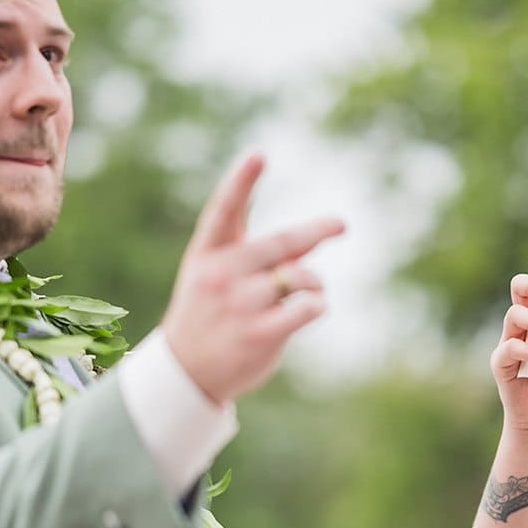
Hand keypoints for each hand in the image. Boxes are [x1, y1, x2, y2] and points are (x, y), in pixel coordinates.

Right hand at [162, 154, 343, 402]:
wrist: (186, 372)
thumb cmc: (210, 314)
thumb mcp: (220, 276)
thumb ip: (260, 254)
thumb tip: (312, 236)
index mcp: (206, 254)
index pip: (224, 211)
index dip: (241, 181)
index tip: (258, 155)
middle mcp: (220, 275)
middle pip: (281, 243)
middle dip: (316, 232)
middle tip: (340, 226)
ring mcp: (240, 305)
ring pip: (299, 276)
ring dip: (313, 282)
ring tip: (311, 292)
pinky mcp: (260, 334)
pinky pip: (307, 307)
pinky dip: (316, 304)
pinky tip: (311, 308)